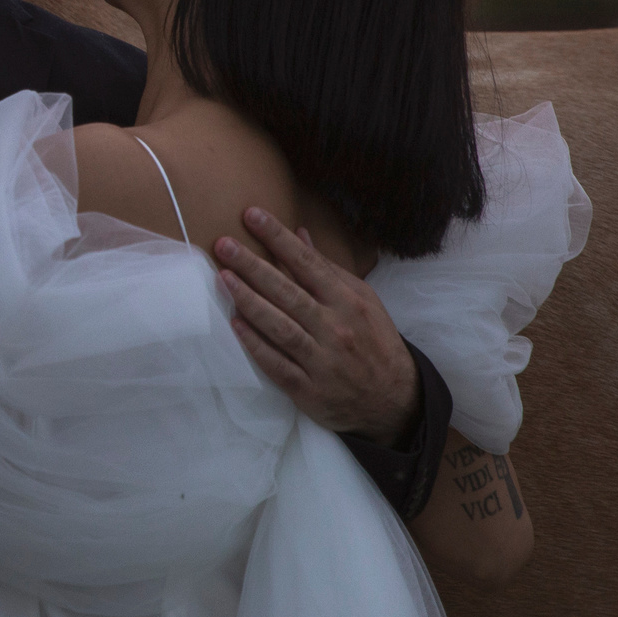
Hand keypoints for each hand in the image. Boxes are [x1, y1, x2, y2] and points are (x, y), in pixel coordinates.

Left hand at [212, 206, 420, 446]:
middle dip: (254, 266)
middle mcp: (335, 328)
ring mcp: (322, 360)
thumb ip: (328, 270)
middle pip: (288, 293)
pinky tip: (235, 326)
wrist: (394, 400)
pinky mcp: (309, 389)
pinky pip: (277, 365)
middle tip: (224, 245)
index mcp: (349, 302)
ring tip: (223, 278)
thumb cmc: (374, 342)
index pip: (308, 263)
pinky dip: (256, 345)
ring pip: (280, 327)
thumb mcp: (363, 301)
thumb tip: (300, 234)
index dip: (279, 238)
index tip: (252, 216)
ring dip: (249, 301)